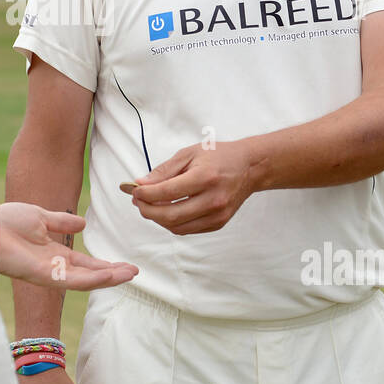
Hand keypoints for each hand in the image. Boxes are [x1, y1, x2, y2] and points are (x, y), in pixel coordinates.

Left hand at [0, 203, 137, 289]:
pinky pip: (72, 280)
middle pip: (90, 274)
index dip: (105, 264)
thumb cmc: (7, 222)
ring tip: (130, 275)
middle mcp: (55, 267)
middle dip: (112, 274)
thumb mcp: (40, 217)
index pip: (85, 262)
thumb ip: (61, 222)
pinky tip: (109, 274)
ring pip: (86, 280)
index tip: (125, 264)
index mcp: (54, 254)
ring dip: (108, 278)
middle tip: (135, 272)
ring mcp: (50, 273)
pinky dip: (92, 278)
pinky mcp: (44, 275)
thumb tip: (83, 224)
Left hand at [129, 140, 255, 234]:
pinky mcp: (218, 223)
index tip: (135, 191)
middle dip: (147, 210)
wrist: (249, 167)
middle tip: (138, 201)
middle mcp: (213, 199)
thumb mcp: (189, 154)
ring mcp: (217, 215)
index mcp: (205, 177)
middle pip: (170, 215)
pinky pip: (188, 230)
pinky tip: (167, 211)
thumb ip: (164, 170)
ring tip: (150, 206)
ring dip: (158, 219)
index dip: (145, 194)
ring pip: (177, 227)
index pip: (167, 192)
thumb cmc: (219, 156)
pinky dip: (172, 223)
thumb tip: (141, 184)